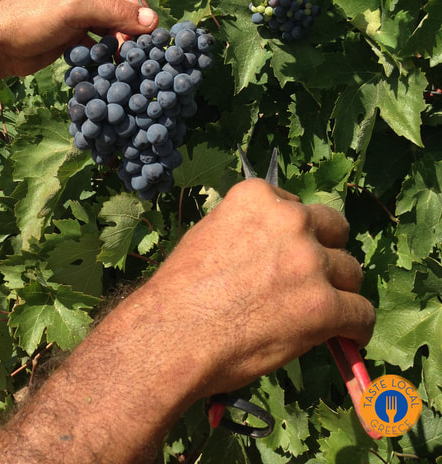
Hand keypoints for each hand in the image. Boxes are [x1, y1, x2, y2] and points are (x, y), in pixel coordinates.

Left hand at [0, 0, 158, 76]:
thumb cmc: (32, 18)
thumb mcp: (75, 9)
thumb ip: (114, 13)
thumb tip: (153, 20)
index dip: (137, 9)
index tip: (142, 34)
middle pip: (121, 9)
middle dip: (128, 29)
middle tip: (129, 51)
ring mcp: (78, 15)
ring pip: (110, 28)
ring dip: (116, 43)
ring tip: (118, 60)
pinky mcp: (72, 36)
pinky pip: (97, 43)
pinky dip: (103, 53)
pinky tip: (104, 65)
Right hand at [143, 178, 374, 396]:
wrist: (173, 334)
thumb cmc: (180, 291)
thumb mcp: (210, 234)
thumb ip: (248, 230)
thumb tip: (272, 251)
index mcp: (257, 197)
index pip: (296, 206)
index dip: (296, 234)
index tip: (288, 256)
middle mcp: (289, 220)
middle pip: (334, 229)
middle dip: (327, 252)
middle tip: (312, 279)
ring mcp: (309, 261)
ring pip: (351, 272)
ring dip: (340, 292)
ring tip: (324, 314)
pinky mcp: (324, 305)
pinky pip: (361, 313)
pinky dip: (356, 328)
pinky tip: (347, 338)